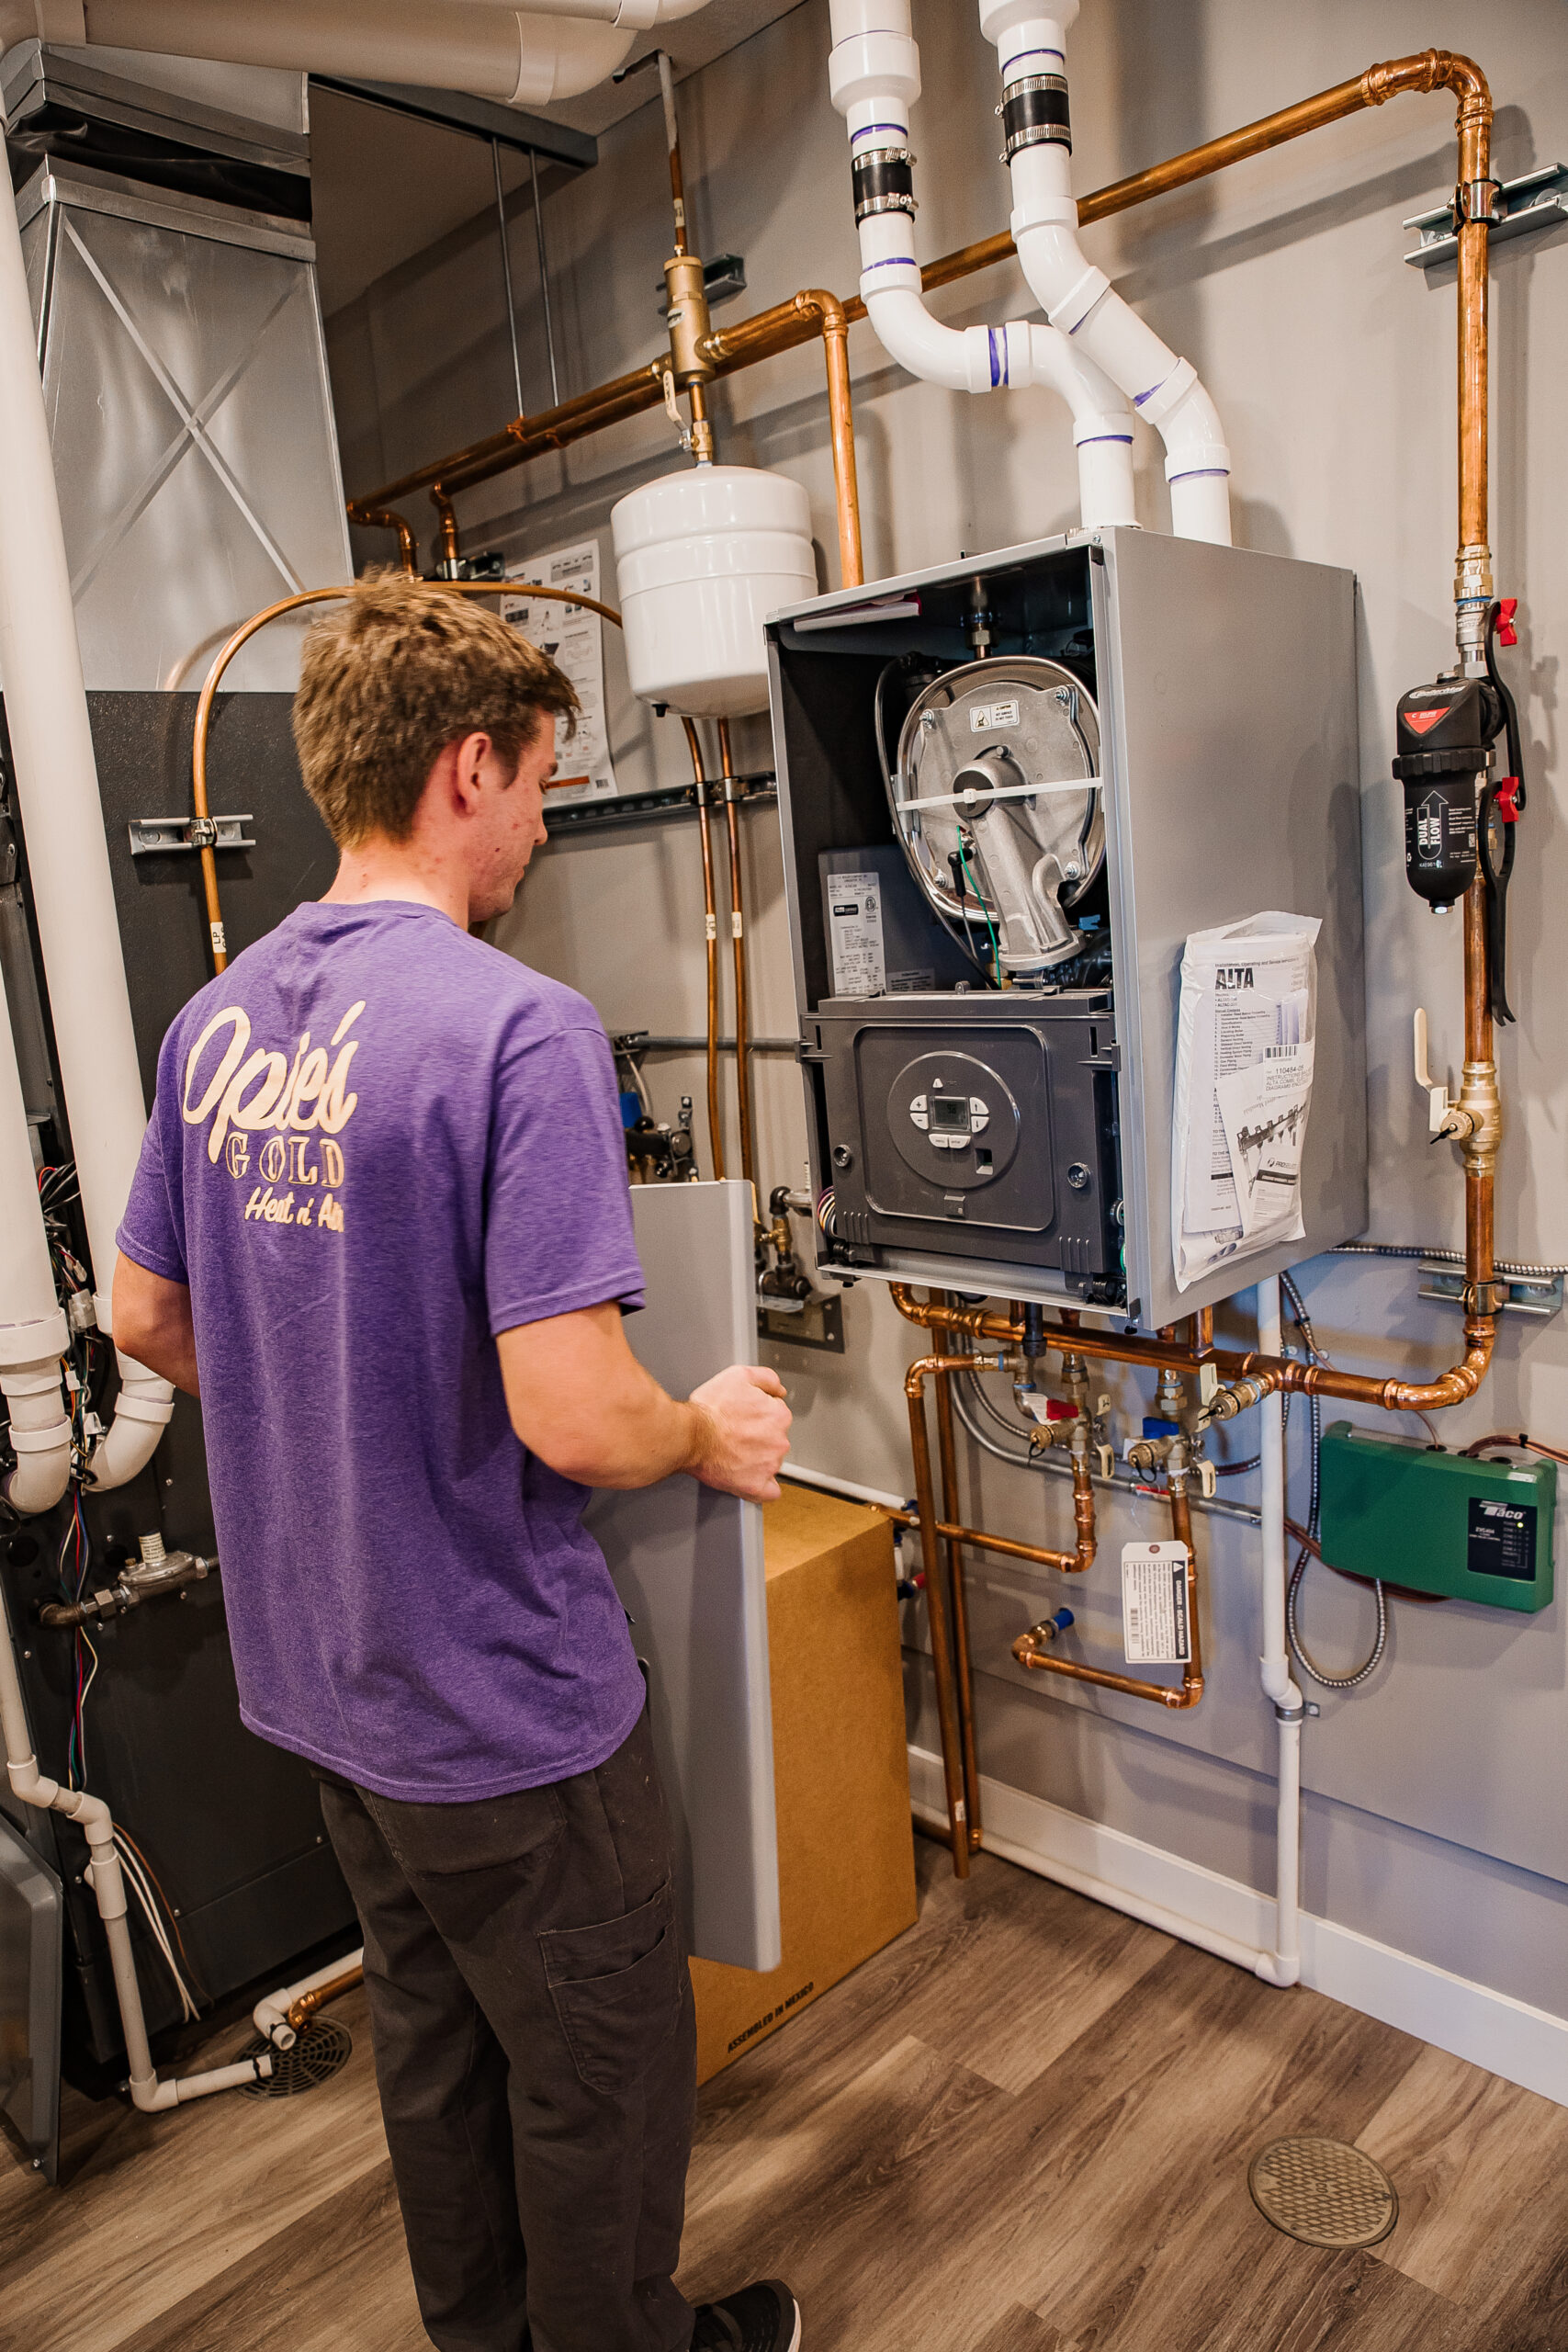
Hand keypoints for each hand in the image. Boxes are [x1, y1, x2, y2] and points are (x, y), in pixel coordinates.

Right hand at [687, 1363, 791, 1501]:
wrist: (689, 1435)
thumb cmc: (709, 1409)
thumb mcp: (739, 1376)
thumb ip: (767, 1378)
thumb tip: (779, 1390)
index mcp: (779, 1415)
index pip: (777, 1416)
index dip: (758, 1416)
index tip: (744, 1418)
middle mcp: (779, 1441)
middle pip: (774, 1440)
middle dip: (758, 1437)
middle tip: (735, 1435)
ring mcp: (769, 1466)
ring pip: (770, 1463)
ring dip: (756, 1459)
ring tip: (732, 1453)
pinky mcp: (755, 1486)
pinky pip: (768, 1492)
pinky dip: (760, 1487)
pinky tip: (748, 1478)